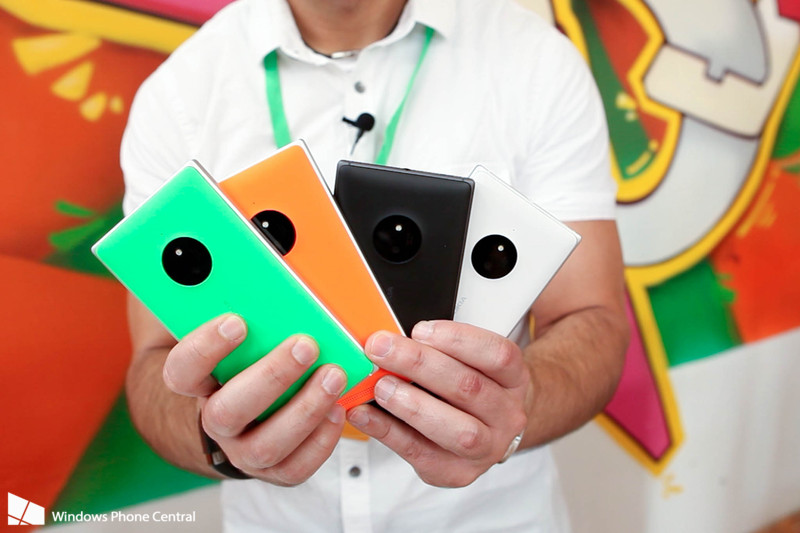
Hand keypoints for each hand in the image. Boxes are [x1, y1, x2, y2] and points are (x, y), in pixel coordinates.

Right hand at [162, 313, 347, 485]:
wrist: (244, 414)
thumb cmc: (247, 361)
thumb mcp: (237, 332)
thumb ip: (242, 307)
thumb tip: (268, 264)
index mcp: (198, 384)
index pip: (182, 371)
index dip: (204, 348)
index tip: (235, 321)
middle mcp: (216, 421)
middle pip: (227, 411)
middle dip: (271, 376)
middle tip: (305, 344)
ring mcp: (243, 451)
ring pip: (265, 445)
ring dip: (304, 408)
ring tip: (333, 375)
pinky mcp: (275, 470)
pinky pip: (296, 467)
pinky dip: (321, 440)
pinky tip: (338, 408)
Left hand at [346, 320, 530, 486]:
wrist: (490, 431)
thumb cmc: (472, 388)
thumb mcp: (471, 361)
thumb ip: (441, 348)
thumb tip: (393, 337)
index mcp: (514, 379)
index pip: (497, 355)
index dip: (459, 340)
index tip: (420, 330)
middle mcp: (507, 415)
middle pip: (469, 387)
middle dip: (419, 364)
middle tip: (382, 349)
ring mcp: (486, 448)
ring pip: (457, 429)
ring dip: (414, 405)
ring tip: (381, 386)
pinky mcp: (457, 472)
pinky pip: (420, 453)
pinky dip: (387, 432)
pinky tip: (365, 414)